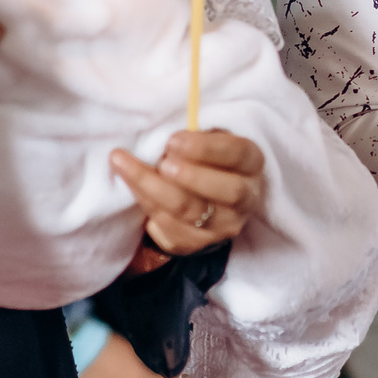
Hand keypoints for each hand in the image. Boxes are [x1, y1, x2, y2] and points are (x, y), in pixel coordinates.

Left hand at [111, 129, 264, 255]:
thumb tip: (166, 137)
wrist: (204, 198)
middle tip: (162, 162)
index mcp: (251, 163)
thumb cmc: (203, 157)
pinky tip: (133, 188)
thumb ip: (194, 133)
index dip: (207, 148)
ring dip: (155, 190)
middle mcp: (245, 199)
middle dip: (190, 177)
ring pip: (190, 214)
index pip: (238, 154)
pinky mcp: (198, 244)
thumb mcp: (208, 137)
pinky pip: (171, 232)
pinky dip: (148, 208)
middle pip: (225, 192)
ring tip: (126, 167)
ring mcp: (223, 227)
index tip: (174, 139)